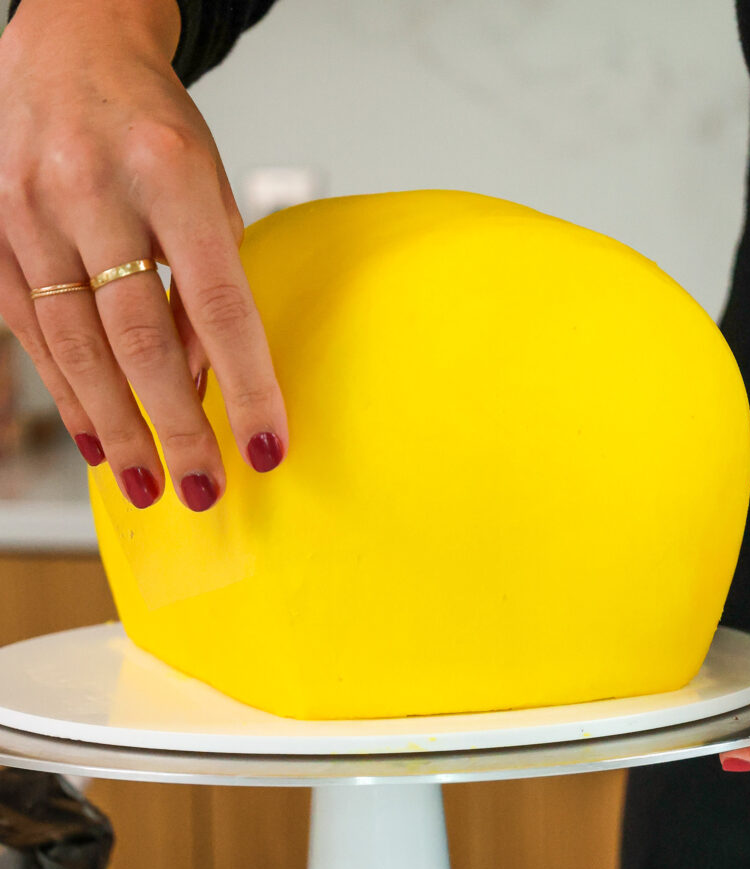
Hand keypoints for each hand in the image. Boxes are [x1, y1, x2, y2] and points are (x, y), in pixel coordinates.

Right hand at [0, 0, 287, 511]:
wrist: (70, 49)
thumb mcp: (208, 191)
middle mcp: (94, 192)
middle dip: (176, 426)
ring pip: (77, 347)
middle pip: (140, 338)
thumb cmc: (153, 128)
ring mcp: (31, 214)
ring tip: (149, 484)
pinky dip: (67, 396)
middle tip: (201, 487)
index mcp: (171, 175)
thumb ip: (207, 283)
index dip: (246, 387)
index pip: (220, 305)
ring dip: (117, 428)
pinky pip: (30, 335)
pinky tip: (96, 441)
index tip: (266, 447)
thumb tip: (207, 382)